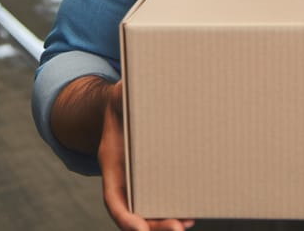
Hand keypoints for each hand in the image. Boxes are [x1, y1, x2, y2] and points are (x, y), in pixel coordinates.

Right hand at [98, 80, 195, 230]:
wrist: (122, 105)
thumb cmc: (122, 100)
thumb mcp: (120, 95)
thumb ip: (122, 93)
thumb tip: (126, 86)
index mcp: (112, 162)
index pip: (114, 197)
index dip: (125, 216)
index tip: (139, 229)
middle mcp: (125, 176)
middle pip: (135, 211)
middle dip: (154, 225)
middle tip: (177, 228)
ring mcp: (139, 178)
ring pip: (149, 208)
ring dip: (166, 221)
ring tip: (187, 223)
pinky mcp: (155, 173)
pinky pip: (162, 194)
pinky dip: (174, 206)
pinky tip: (190, 212)